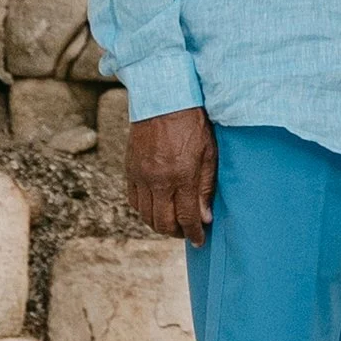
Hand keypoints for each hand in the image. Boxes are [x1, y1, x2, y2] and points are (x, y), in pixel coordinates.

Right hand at [128, 103, 218, 243]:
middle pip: (163, 223)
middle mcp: (159, 180)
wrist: (164, 99)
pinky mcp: (130, 170)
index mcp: (182, 175)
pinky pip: (134, 201)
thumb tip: (205, 217)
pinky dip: (144, 210)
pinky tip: (156, 207)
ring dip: (159, 224)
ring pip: (146, 216)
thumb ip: (206, 187)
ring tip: (172, 222)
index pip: (187, 218)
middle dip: (176, 233)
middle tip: (186, 232)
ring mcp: (141, 176)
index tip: (200, 241)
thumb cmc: (193, 123)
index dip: (194, 234)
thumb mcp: (209, 153)